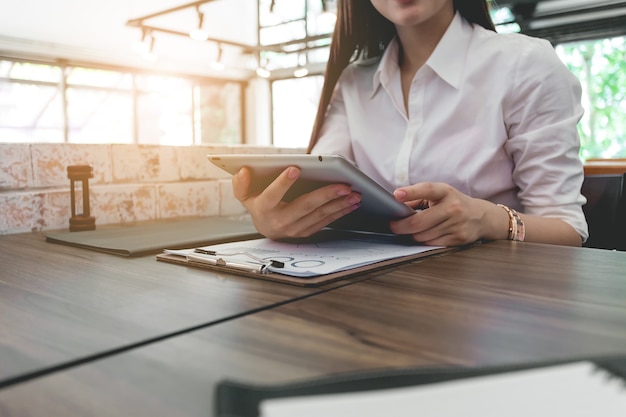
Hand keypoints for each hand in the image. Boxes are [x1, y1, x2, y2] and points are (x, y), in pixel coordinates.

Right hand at [232, 166, 361, 239]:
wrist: (265, 228)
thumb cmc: (258, 204)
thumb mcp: (245, 195)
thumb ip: (241, 183)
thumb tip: (243, 170)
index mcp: (263, 208)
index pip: (272, 194)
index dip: (283, 182)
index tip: (295, 168)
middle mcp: (280, 221)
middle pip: (304, 206)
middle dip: (326, 195)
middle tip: (343, 185)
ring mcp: (295, 229)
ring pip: (319, 215)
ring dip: (339, 205)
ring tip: (354, 194)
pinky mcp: (307, 232)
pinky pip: (325, 222)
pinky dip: (340, 212)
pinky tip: (351, 203)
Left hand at [390, 182, 500, 245]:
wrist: (481, 216)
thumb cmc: (453, 203)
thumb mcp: (439, 194)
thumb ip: (417, 198)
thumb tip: (395, 205)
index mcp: (446, 192)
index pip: (427, 189)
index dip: (411, 192)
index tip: (396, 195)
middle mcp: (453, 207)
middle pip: (419, 222)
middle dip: (401, 226)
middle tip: (393, 226)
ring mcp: (457, 224)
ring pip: (422, 236)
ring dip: (413, 235)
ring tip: (411, 231)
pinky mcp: (458, 238)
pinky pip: (432, 243)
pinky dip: (424, 241)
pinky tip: (425, 236)